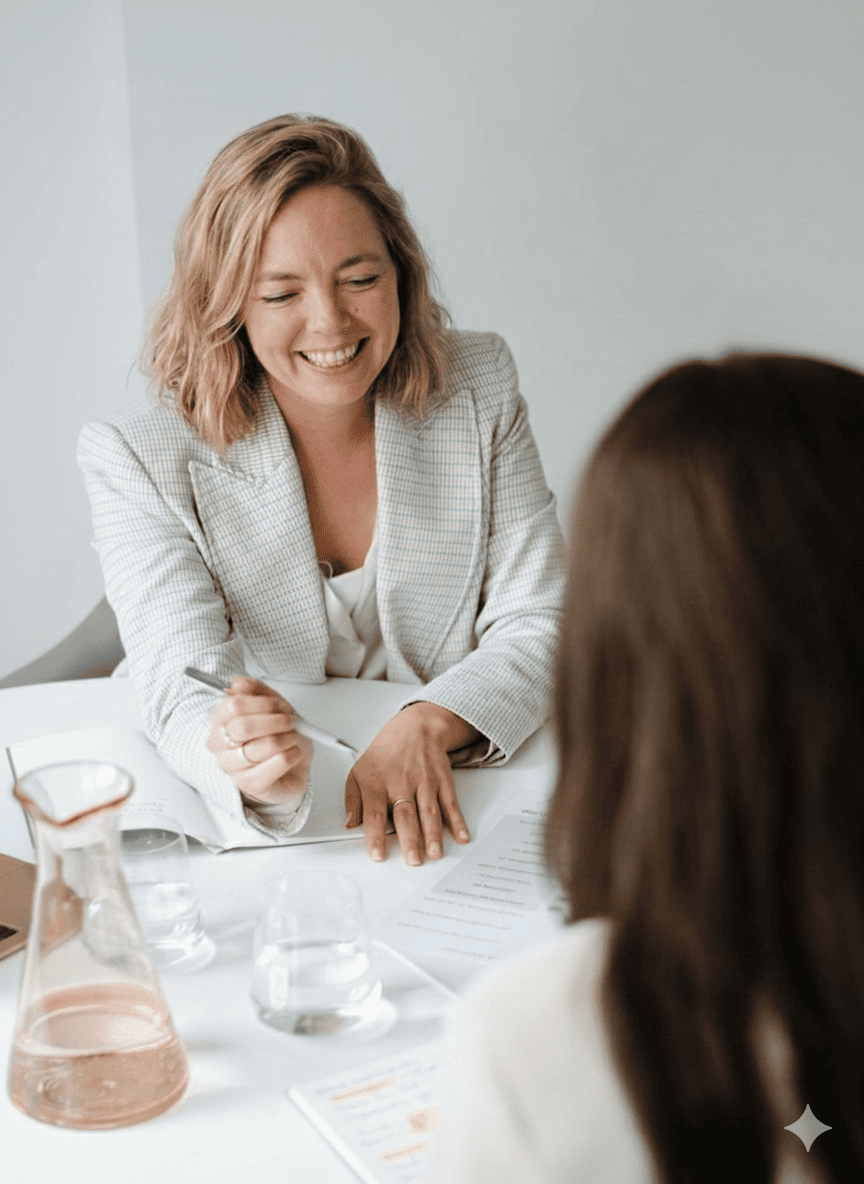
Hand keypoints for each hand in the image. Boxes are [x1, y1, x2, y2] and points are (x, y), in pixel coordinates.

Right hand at [205, 677, 311, 805]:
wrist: (294, 763)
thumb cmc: (278, 734)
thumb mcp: (271, 704)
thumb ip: (255, 689)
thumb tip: (237, 683)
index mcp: (220, 722)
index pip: (230, 706)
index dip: (259, 703)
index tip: (277, 705)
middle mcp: (219, 745)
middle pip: (242, 727)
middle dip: (274, 721)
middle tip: (289, 721)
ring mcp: (232, 767)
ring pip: (261, 747)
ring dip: (286, 738)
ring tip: (293, 738)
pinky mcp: (250, 785)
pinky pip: (276, 764)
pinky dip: (293, 754)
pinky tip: (294, 753)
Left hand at [344, 703, 476, 864]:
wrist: (416, 727)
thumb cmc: (386, 752)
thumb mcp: (359, 770)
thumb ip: (353, 800)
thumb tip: (350, 824)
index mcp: (376, 783)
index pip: (374, 813)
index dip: (375, 836)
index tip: (377, 855)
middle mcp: (401, 782)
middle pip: (405, 815)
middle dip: (410, 839)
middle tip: (413, 860)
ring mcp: (424, 782)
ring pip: (429, 811)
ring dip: (433, 834)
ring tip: (434, 853)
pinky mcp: (442, 781)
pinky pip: (450, 803)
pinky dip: (458, 821)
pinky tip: (461, 835)